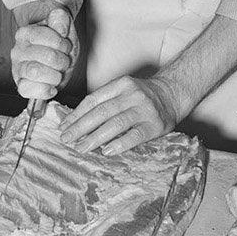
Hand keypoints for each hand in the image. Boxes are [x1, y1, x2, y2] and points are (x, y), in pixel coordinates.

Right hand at [10, 5, 73, 100]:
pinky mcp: (21, 86)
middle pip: (46, 55)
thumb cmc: (57, 43)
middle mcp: (18, 51)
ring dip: (55, 74)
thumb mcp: (63, 27)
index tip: (64, 44)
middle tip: (64, 60)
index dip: (60, 42)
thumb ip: (61, 20)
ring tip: (58, 73)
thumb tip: (59, 24)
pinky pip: (27, 90)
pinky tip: (52, 85)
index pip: (42, 36)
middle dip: (62, 60)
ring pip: (36, 72)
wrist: (55, 59)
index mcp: (25, 33)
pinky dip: (44, 90)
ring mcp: (18, 69)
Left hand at [60, 75, 182, 155]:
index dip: (76, 114)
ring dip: (95, 137)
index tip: (64, 127)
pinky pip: (135, 136)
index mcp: (121, 84)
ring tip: (81, 147)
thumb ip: (103, 102)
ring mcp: (144, 109)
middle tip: (67, 139)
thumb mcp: (123, 90)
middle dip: (81, 127)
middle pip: (101, 112)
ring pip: (116, 124)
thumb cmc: (142, 96)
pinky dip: (119, 144)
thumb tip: (74, 121)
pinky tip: (107, 151)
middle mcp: (132, 95)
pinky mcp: (155, 125)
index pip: (93, 100)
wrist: (173, 94)